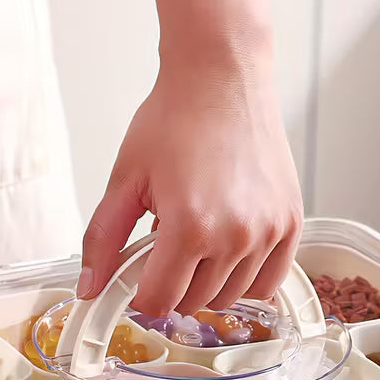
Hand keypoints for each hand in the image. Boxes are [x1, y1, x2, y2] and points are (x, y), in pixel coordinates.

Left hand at [77, 62, 302, 316]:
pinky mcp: (291, 224)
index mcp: (189, 227)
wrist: (222, 77)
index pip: (160, 302)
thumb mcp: (126, 179)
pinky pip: (268, 284)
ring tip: (199, 241)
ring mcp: (267, 232)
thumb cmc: (175, 120)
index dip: (142, 297)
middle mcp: (234, 236)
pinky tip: (229, 255)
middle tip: (167, 249)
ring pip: (229, 298)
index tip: (140, 279)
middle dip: (173, 284)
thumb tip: (88, 290)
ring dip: (207, 282)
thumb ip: (102, 239)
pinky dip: (246, 281)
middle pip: (193, 302)